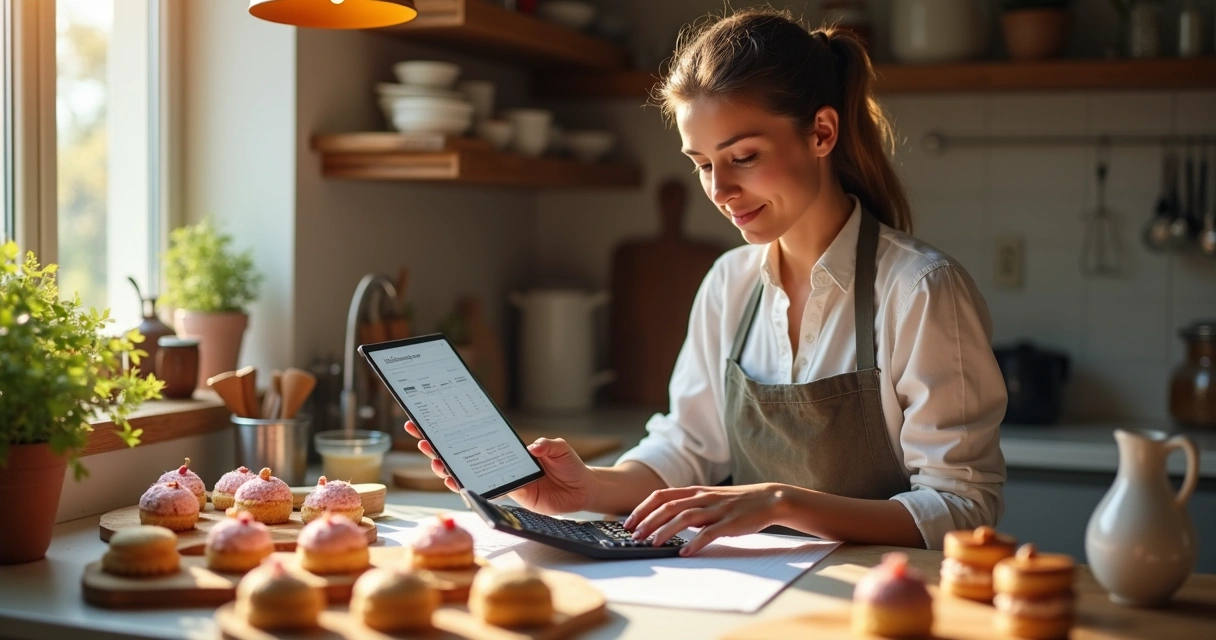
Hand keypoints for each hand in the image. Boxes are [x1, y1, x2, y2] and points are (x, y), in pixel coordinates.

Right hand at [403, 420, 596, 514]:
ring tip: (430, 458)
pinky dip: (463, 486)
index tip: (434, 418)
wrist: (580, 492)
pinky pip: (481, 489)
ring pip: (466, 470)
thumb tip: (533, 446)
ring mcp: (500, 476)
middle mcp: (499, 458)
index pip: (477, 432)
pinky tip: (450, 480)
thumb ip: (549, 445)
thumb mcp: (562, 449)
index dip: (455, 427)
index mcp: (508, 444)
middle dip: (439, 443)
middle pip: (463, 449)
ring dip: (445, 465)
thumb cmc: (570, 466)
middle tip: (419, 435)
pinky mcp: (506, 493)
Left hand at [623, 483, 788, 555]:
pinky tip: (685, 552)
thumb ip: (689, 506)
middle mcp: (703, 497)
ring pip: (685, 517)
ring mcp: (716, 509)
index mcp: (696, 491)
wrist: (768, 499)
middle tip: (634, 536)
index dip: (643, 508)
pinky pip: (709, 533)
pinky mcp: (730, 522)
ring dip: (665, 531)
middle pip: (669, 506)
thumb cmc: (737, 502)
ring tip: (653, 544)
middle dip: (648, 522)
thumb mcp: (709, 498)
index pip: (661, 495)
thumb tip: (667, 519)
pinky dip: (695, 542)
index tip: (629, 522)